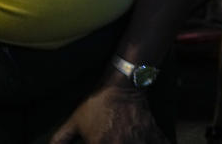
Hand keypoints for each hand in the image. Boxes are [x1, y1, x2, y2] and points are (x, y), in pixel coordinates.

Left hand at [49, 83, 165, 143]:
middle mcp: (120, 143)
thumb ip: (60, 139)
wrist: (122, 85)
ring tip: (131, 143)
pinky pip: (160, 143)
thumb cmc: (97, 103)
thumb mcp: (75, 121)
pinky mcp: (150, 132)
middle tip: (114, 143)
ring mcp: (137, 139)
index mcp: (100, 143)